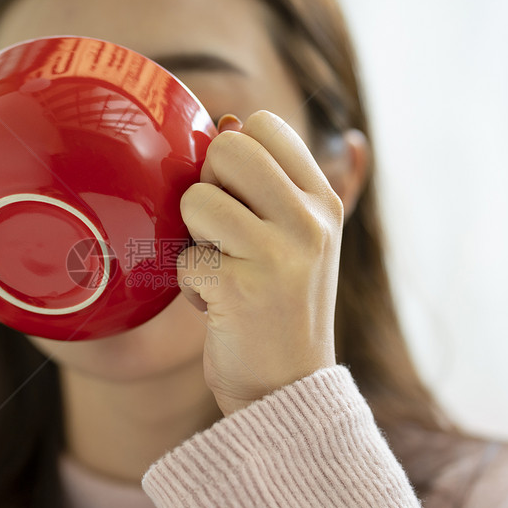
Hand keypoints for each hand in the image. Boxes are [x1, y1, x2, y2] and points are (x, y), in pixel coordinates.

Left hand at [178, 111, 342, 414]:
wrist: (287, 389)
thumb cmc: (279, 304)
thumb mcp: (297, 237)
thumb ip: (271, 178)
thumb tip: (228, 118)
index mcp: (323, 201)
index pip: (263, 125)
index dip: (233, 153)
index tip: (239, 197)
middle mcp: (309, 221)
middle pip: (227, 148)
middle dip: (208, 187)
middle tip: (221, 231)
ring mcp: (278, 255)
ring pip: (197, 199)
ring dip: (194, 237)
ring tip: (219, 267)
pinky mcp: (239, 289)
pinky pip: (183, 258)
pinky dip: (188, 283)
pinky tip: (214, 304)